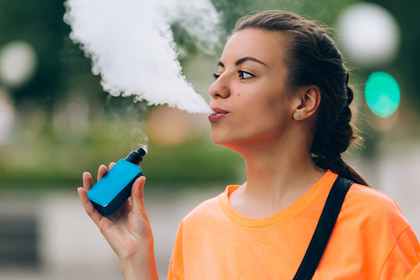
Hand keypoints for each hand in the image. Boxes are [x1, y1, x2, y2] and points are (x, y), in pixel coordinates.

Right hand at [78, 163, 157, 278]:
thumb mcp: (139, 209)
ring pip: (96, 198)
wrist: (136, 248)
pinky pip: (91, 209)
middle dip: (104, 179)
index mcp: (127, 204)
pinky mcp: (100, 222)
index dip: (116, 177)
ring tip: (87, 174)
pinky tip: (81, 190)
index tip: (115, 165)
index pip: (119, 187)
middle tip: (103, 168)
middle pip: (107, 191)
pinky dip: (85, 200)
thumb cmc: (142, 231)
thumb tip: (140, 177)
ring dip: (91, 187)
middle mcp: (116, 208)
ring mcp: (107, 214)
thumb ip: (137, 194)